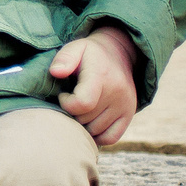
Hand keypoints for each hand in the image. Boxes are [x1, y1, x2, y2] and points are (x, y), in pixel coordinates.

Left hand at [51, 26, 137, 145]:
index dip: (67, 104)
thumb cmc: (90, 54)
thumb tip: (56, 72)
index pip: (83, 103)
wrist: (119, 54)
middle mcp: (117, 93)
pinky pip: (110, 138)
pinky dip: (97, 135)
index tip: (64, 95)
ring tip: (81, 108)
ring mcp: (125, 106)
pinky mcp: (129, 115)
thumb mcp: (75, 48)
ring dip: (83, 124)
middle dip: (72, 113)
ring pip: (95, 131)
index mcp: (102, 76)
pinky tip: (90, 122)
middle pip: (85, 119)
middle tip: (72, 100)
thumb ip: (64, 58)